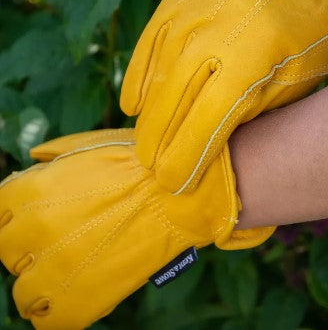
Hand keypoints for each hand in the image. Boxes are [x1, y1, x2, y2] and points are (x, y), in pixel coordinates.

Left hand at [0, 129, 272, 329]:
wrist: (179, 195)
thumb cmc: (140, 166)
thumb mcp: (90, 147)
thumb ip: (52, 157)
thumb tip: (31, 163)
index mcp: (30, 189)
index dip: (17, 217)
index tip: (35, 221)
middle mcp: (32, 230)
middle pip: (7, 252)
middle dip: (30, 247)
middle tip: (61, 242)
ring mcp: (53, 269)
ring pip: (24, 291)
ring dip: (42, 283)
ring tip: (69, 272)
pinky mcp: (78, 302)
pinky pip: (47, 320)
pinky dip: (57, 310)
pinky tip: (77, 293)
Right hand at [120, 0, 327, 194]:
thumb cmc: (312, 46)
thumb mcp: (290, 89)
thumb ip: (242, 113)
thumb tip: (198, 145)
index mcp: (253, 57)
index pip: (205, 119)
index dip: (184, 155)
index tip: (171, 181)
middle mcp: (219, 26)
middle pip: (173, 96)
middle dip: (157, 140)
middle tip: (150, 166)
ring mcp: (199, 0)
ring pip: (158, 68)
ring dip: (148, 112)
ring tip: (145, 140)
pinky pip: (152, 38)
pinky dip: (140, 75)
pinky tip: (135, 102)